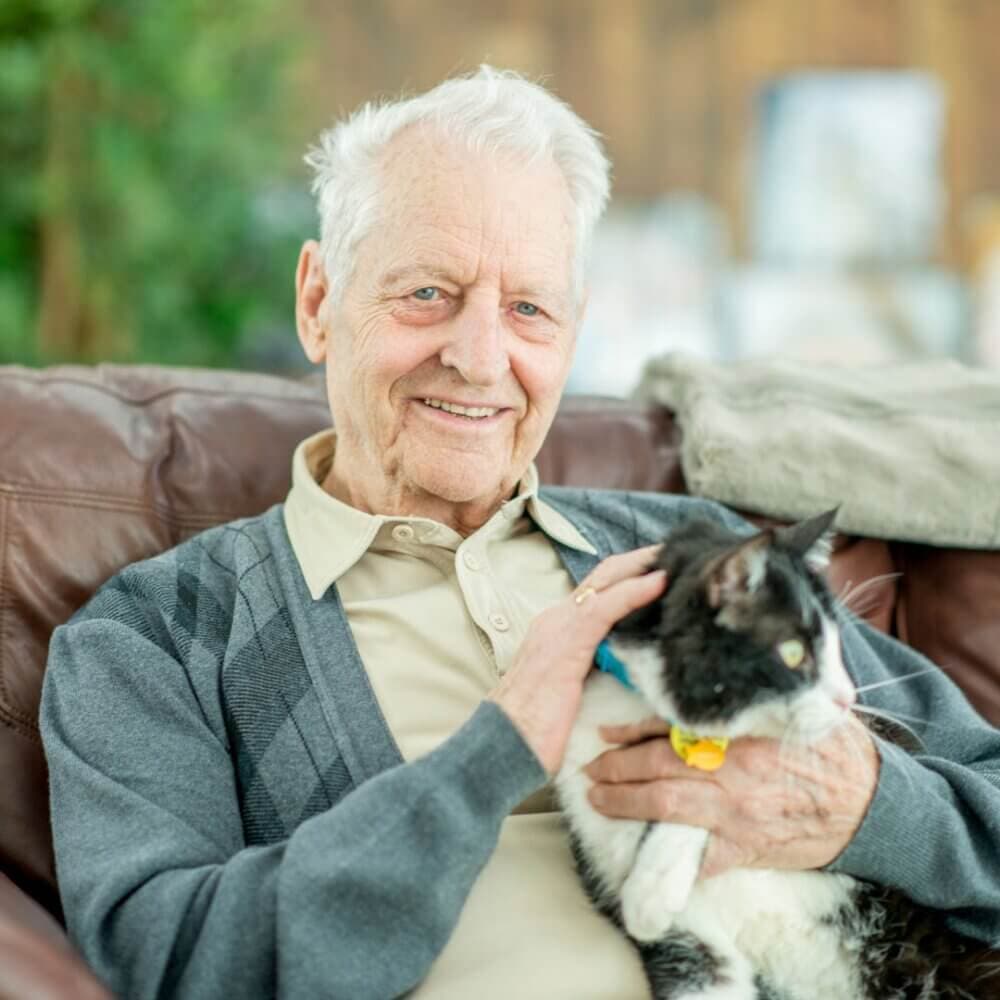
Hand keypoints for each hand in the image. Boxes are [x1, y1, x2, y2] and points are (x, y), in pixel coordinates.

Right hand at [489, 547, 665, 774]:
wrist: (502, 747)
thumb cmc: (533, 732)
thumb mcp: (567, 692)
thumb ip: (590, 672)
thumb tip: (623, 673)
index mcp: (555, 630)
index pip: (597, 591)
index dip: (628, 576)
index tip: (660, 569)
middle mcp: (555, 620)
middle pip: (604, 576)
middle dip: (640, 561)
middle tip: (676, 552)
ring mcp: (558, 627)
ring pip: (606, 581)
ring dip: (643, 566)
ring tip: (676, 557)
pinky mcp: (566, 643)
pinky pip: (606, 607)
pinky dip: (635, 590)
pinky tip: (659, 583)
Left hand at [585, 713, 879, 877]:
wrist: (873, 804)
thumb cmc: (831, 749)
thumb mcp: (790, 710)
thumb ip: (747, 698)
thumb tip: (701, 680)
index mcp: (740, 735)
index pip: (670, 730)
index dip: (631, 732)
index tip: (606, 734)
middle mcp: (732, 773)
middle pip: (656, 769)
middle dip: (615, 771)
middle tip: (589, 771)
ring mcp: (737, 815)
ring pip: (665, 810)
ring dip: (624, 805)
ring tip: (598, 801)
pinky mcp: (747, 849)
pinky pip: (701, 859)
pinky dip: (671, 858)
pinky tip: (645, 855)